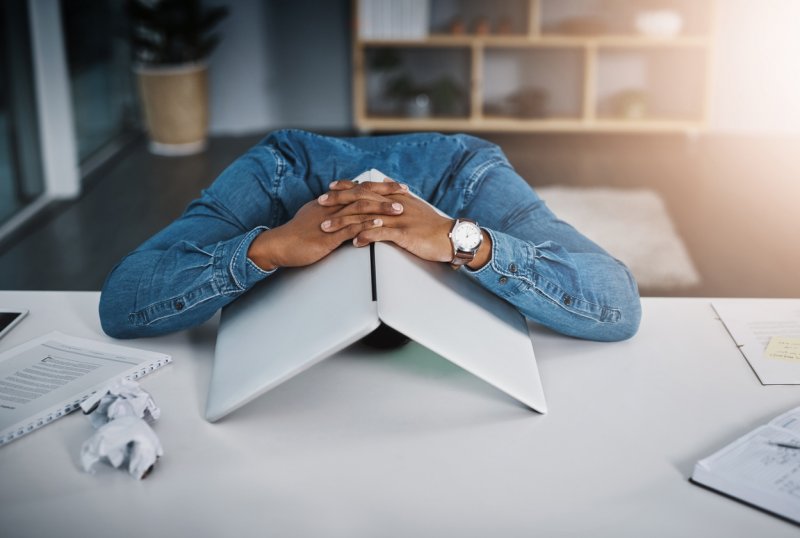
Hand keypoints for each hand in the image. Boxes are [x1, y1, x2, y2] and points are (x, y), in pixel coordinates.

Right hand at [247, 180, 408, 269]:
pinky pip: (349, 229)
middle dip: (386, 192)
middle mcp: (332, 207)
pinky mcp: (327, 237)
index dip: (379, 186)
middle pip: (363, 193)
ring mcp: (330, 221)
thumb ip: (331, 212)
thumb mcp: (315, 217)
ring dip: (381, 209)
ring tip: (399, 209)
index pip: (359, 188)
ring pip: (359, 210)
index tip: (397, 185)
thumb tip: (344, 207)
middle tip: (405, 191)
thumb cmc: (296, 235)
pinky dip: (365, 226)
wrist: (278, 245)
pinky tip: (379, 225)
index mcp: (331, 202)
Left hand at [323, 178, 492, 269]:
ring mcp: (399, 218)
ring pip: (366, 216)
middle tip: (320, 203)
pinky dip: (366, 236)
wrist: (452, 236)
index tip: (330, 187)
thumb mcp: (413, 210)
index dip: (348, 187)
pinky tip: (353, 241)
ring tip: (328, 227)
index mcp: (395, 198)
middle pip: (362, 198)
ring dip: (345, 221)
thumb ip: (396, 205)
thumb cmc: (432, 227)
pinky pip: (382, 233)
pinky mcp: (405, 233)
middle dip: (339, 200)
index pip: (367, 188)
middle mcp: (395, 204)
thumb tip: (382, 205)